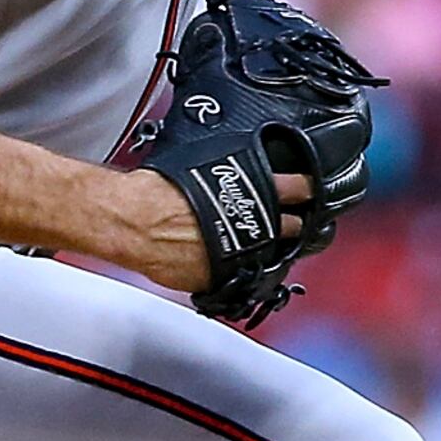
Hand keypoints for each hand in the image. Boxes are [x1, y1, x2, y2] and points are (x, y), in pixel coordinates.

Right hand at [98, 166, 308, 295]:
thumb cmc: (155, 190)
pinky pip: (238, 274)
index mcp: (255, 189)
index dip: (306, 189)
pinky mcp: (221, 277)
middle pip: (295, 227)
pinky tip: (225, 258)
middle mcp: (254, 224)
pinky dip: (235, 268)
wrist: (131, 220)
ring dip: (268, 249)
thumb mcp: (202, 162)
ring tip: (257, 242)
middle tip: (286, 220)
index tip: (309, 191)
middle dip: (293, 223)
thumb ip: (229, 170)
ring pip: (272, 256)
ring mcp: (241, 254)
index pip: (299, 188)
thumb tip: (236, 168)